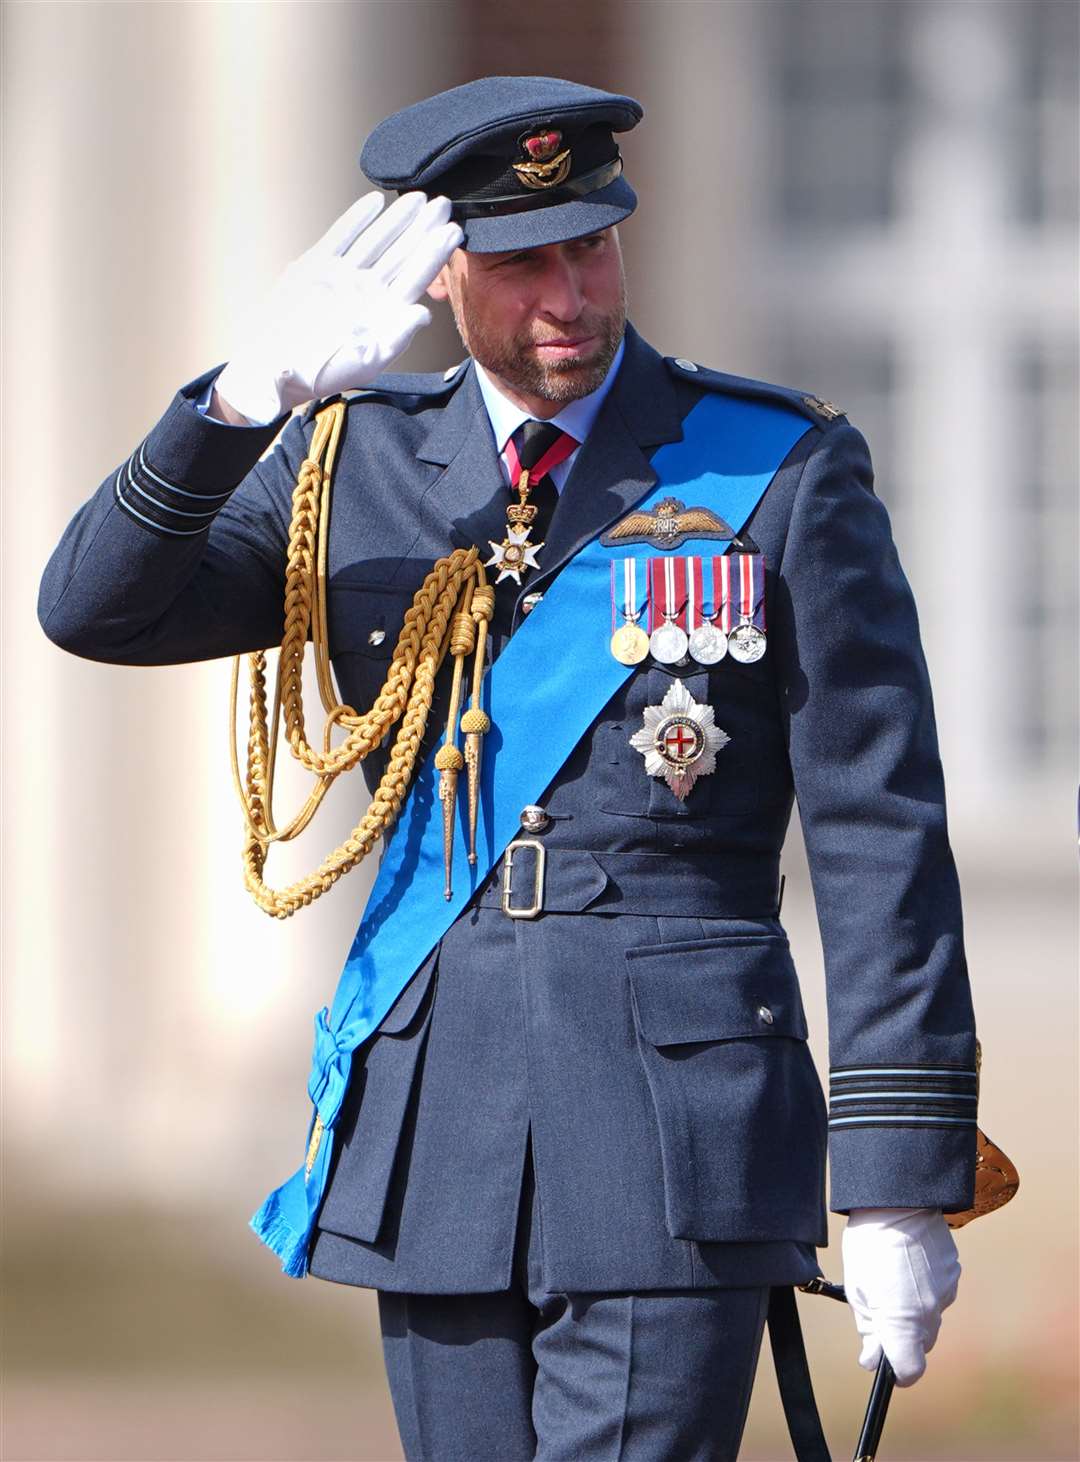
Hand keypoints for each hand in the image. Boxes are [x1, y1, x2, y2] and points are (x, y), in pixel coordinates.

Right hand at [214, 191, 462, 424]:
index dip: (434, 253)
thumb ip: (396, 338)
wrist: (272, 369)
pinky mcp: (316, 267)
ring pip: (375, 241)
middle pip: (401, 254)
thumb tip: (424, 314)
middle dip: (423, 228)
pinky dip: (356, 220)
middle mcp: (367, 292)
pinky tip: (374, 202)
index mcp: (383, 314)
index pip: (415, 277)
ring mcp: (343, 277)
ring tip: (417, 197)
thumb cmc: (319, 374)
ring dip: (396, 219)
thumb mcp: (363, 361)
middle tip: (445, 203)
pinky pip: (341, 238)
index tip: (454, 230)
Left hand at [842, 1207, 960, 1385]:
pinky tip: (910, 1263)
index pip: (910, 1370)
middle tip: (881, 1305)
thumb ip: (869, 1330)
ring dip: (915, 1307)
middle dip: (903, 1334)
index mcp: (904, 1322)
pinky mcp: (954, 1272)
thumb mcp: (858, 1291)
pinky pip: (940, 1292)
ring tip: (894, 1275)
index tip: (884, 1358)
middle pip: (921, 1342)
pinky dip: (926, 1286)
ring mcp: (946, 1292)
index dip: (897, 1369)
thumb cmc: (869, 1246)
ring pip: (931, 1315)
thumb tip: (872, 1359)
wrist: (897, 1202)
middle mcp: (931, 1313)